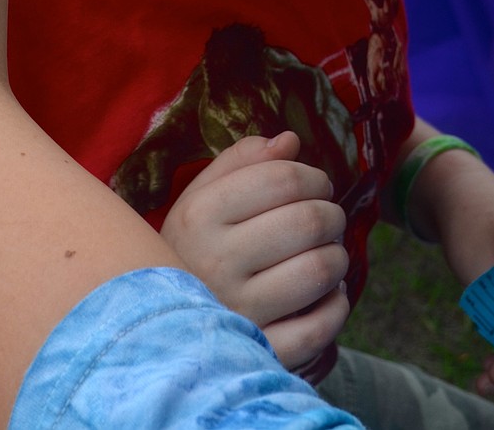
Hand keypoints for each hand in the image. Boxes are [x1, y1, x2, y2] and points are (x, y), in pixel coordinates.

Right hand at [160, 131, 348, 373]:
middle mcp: (215, 263)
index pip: (282, 179)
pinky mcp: (258, 352)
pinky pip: (319, 328)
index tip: (316, 186)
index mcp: (200, 216)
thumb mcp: (200, 198)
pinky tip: (327, 295)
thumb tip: (290, 140)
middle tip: (327, 219)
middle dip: (332, 214)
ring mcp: (238, 313)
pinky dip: (336, 307)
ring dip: (337, 258)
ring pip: (319, 272)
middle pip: (308, 222)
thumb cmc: (190, 250)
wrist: (156, 326)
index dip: (313, 177)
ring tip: (327, 254)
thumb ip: (242, 162)